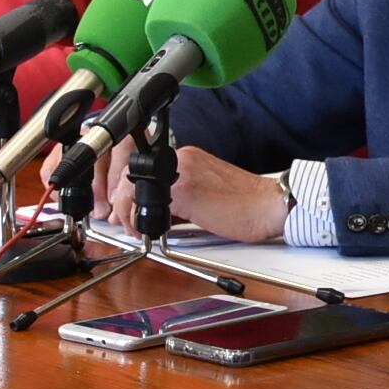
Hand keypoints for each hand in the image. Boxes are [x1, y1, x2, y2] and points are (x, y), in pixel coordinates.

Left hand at [75, 138, 284, 242]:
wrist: (270, 205)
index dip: (125, 190)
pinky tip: (145, 231)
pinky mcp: (186, 189)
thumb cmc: (245, 204)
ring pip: (132, 187)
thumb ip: (178, 196)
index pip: (141, 168)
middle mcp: (181, 158)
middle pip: (130, 174)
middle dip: (118, 201)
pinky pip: (147, 202)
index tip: (123, 209)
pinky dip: (138, 219)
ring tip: (131, 229)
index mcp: (185, 157)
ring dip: (124, 211)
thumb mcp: (204, 192)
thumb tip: (152, 213)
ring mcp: (182, 171)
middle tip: (118, 221)